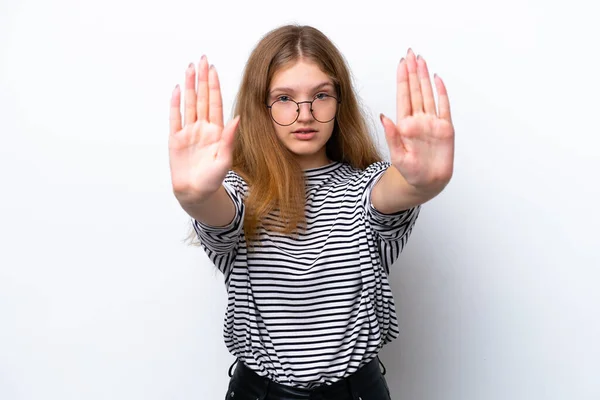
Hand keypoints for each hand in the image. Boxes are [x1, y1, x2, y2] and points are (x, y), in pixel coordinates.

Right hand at [169, 56, 239, 204]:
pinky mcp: (175, 139)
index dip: (214, 86)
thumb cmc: (213, 180)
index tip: (214, 69)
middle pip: (202, 98)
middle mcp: (203, 128)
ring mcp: (189, 132)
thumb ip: (229, 139)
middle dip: (202, 79)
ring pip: (189, 103)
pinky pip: (175, 117)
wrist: (196, 194)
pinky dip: (175, 103)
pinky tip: (176, 88)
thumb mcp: (224, 160)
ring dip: (189, 86)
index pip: (215, 103)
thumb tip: (237, 118)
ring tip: (189, 68)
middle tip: (202, 59)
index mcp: (216, 132)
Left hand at [380, 48, 453, 193]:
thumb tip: (384, 117)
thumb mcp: (397, 155)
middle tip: (411, 53)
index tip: (402, 64)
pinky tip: (438, 80)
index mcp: (405, 125)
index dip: (403, 79)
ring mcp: (432, 123)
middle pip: (415, 90)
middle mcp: (418, 120)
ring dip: (425, 77)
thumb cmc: (410, 172)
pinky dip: (442, 93)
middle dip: (413, 72)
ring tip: (422, 60)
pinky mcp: (445, 129)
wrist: (426, 183)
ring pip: (428, 94)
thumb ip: (392, 136)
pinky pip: (444, 107)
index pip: (403, 96)